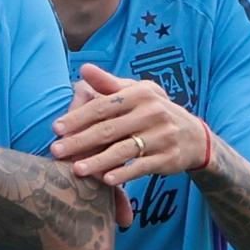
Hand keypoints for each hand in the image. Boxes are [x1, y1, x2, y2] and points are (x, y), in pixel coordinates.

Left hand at [50, 63, 206, 184]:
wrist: (193, 136)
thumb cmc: (154, 111)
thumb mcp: (137, 92)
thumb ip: (109, 84)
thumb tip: (83, 69)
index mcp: (140, 94)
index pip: (103, 106)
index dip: (78, 117)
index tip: (56, 128)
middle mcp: (152, 113)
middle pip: (108, 130)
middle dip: (80, 141)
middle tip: (56, 151)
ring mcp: (161, 136)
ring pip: (123, 151)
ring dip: (98, 161)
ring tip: (76, 170)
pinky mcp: (167, 158)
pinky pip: (141, 167)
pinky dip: (124, 174)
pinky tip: (106, 180)